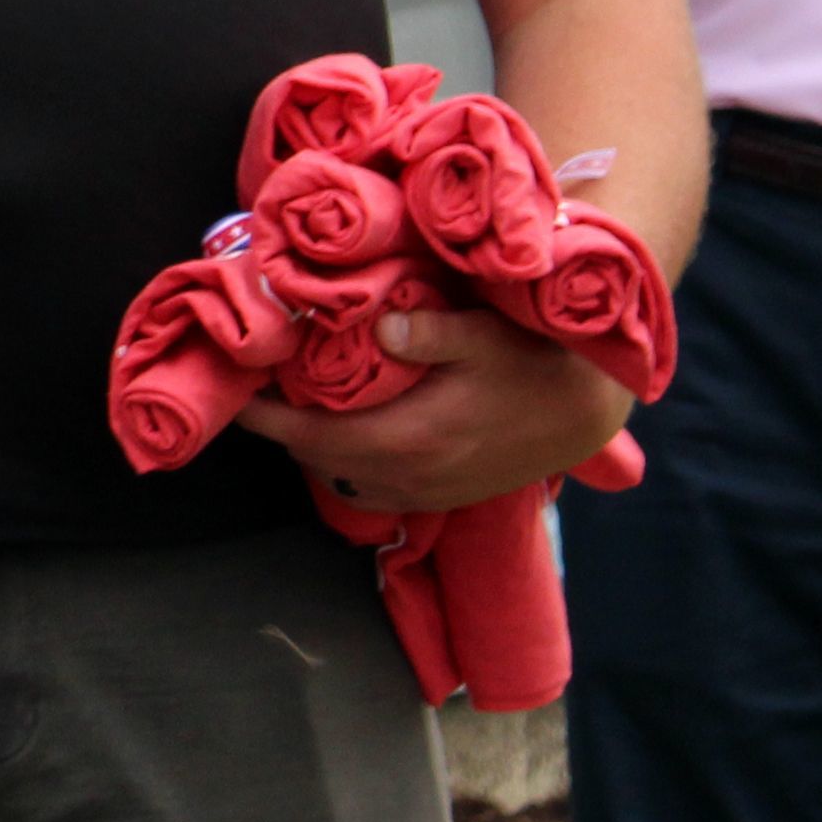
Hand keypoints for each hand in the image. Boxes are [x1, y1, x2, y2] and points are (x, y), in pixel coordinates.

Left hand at [234, 309, 625, 515]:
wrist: (584, 414)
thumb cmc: (532, 364)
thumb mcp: (482, 336)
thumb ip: (428, 333)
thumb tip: (381, 324)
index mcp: (407, 439)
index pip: (313, 436)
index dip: (267, 419)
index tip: (236, 397)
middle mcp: (410, 476)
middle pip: (320, 462)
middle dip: (285, 431)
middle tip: (263, 390)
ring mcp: (428, 493)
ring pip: (345, 482)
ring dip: (317, 450)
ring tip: (300, 407)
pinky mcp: (444, 497)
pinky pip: (376, 491)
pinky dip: (349, 465)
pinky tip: (351, 431)